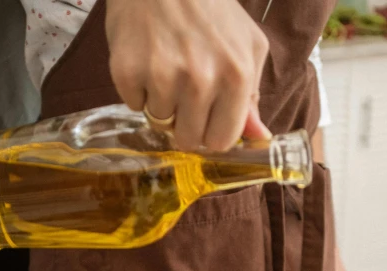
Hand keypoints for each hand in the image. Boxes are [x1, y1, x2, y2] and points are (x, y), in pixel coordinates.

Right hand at [106, 0, 270, 150]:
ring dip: (161, 103)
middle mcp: (200, 80)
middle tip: (183, 92)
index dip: (211, 132)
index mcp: (236, 77)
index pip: (220, 141)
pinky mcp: (127, 71)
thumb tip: (259, 137)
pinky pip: (133, 105)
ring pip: (159, 122)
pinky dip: (137, 89)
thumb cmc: (211, 8)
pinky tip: (146, 59)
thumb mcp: (247, 47)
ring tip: (165, 67)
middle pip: (188, 139)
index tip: (207, 119)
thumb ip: (252, 97)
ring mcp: (162, 76)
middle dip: (185, 123)